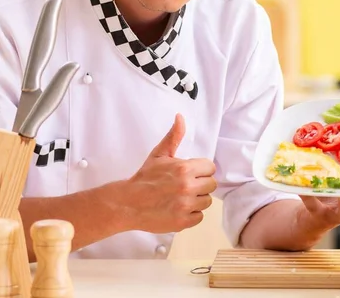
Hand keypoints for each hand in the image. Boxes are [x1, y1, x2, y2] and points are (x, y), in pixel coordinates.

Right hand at [125, 114, 216, 233]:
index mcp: (184, 169)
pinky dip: (191, 214)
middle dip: (200, 184)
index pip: (210, 168)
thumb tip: (180, 117)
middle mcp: (187, 187)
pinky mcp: (183, 222)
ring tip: (181, 197)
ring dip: (197, 199)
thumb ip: (174, 136)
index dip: (201, 169)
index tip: (191, 172)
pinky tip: (179, 208)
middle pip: (211, 185)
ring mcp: (186, 206)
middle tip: (185, 185)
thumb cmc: (145, 178)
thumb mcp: (159, 154)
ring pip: (206, 201)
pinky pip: (199, 217)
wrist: (128, 203)